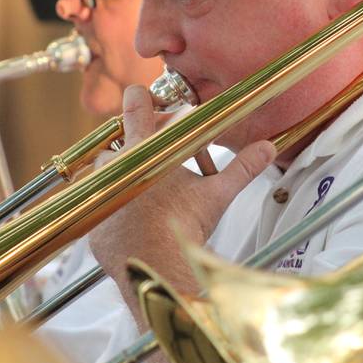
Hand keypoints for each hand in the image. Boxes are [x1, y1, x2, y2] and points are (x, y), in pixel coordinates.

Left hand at [89, 85, 275, 318]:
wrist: (160, 266)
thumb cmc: (186, 225)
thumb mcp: (217, 192)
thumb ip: (241, 167)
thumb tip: (267, 148)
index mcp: (146, 152)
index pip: (136, 106)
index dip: (139, 98)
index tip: (142, 96)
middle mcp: (116, 168)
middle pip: (118, 143)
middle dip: (135, 148)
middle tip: (158, 158)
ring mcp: (101, 195)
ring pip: (104, 174)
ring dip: (120, 176)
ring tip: (143, 188)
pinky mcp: (95, 222)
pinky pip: (99, 207)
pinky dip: (113, 209)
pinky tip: (133, 219)